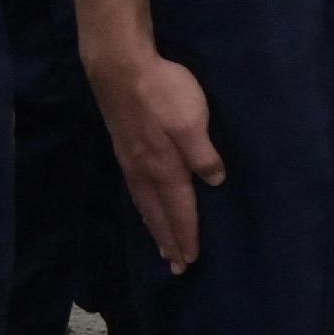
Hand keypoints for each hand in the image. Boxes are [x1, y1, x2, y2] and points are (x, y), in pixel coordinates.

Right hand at [90, 48, 224, 270]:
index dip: (187, 233)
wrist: (119, 67)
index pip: (180, 208)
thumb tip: (214, 182)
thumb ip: (202, 153)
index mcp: (164, 165)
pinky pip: (135, 190)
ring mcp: (130, 159)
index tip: (191, 259)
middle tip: (176, 267)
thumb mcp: (192, 120)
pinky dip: (143, 207)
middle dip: (169, 241)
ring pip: (144, 204)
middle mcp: (144, 169)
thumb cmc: (162, 90)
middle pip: (158, 213)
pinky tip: (144, 208)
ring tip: (162, 247)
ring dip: (155, 228)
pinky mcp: (123, 147)